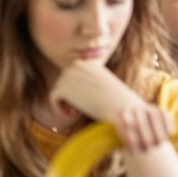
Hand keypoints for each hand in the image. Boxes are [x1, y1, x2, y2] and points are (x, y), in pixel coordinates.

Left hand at [51, 60, 172, 152]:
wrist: (124, 110)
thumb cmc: (117, 102)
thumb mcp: (103, 85)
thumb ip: (87, 81)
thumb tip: (70, 83)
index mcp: (88, 61)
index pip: (72, 75)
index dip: (76, 90)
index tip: (87, 101)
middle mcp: (77, 64)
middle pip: (63, 81)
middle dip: (69, 96)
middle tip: (80, 109)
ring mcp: (70, 75)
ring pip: (58, 90)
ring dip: (66, 103)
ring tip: (78, 112)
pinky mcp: (64, 88)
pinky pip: (53, 98)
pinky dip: (59, 109)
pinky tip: (72, 115)